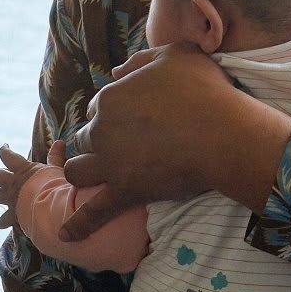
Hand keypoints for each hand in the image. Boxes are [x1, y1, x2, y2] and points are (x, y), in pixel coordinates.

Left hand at [0, 141, 64, 229]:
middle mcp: (13, 183)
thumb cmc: (55, 186)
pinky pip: (4, 219)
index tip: (5, 147)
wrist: (52, 208)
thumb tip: (59, 142)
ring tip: (3, 194)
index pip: (7, 156)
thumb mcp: (56, 169)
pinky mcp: (14, 214)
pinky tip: (0, 224)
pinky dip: (2, 221)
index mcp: (22, 170)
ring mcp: (11, 199)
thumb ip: (55, 156)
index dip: (4, 150)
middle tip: (5, 174)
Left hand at [57, 44, 290, 239]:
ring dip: (83, 171)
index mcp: (110, 98)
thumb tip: (117, 71)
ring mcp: (110, 163)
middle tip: (125, 148)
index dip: (114, 113)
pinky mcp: (124, 191)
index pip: (99, 107)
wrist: (224, 134)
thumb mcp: (175, 54)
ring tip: (95, 177)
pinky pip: (94, 212)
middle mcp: (102, 130)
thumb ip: (142, 59)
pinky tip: (66, 237)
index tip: (133, 120)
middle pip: (86, 138)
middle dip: (100, 142)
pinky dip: (79, 225)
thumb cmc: (204, 91)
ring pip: (77, 170)